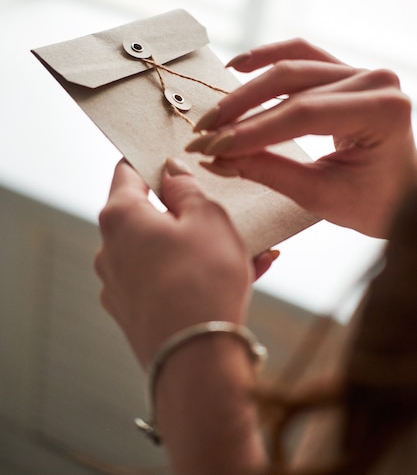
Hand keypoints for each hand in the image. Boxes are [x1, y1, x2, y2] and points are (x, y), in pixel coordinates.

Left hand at [95, 158, 276, 368]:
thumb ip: (186, 188)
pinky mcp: (134, 312)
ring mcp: (119, 284)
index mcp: (120, 217)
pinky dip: (197, 272)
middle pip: (149, 214)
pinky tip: (244, 274)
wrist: (197, 362)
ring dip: (202, 245)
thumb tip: (171, 173)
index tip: (174, 156)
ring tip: (254, 250)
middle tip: (227, 211)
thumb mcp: (207, 218)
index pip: (128, 171)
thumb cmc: (203, 280)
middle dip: (189, 212)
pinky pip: (168, 279)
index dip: (152, 159)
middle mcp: (110, 249)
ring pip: (165, 250)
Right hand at [186, 40, 416, 237]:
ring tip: (214, 114)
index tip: (211, 148)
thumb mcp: (320, 195)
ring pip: (291, 67)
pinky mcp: (344, 71)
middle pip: (291, 85)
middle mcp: (375, 81)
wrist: (401, 193)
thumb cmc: (373, 201)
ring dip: (247, 88)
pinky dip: (268, 58)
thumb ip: (268, 171)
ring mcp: (360, 71)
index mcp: (383, 111)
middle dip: (241, 112)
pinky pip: (302, 55)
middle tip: (203, 135)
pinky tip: (238, 66)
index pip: (302, 115)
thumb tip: (216, 160)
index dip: (251, 131)